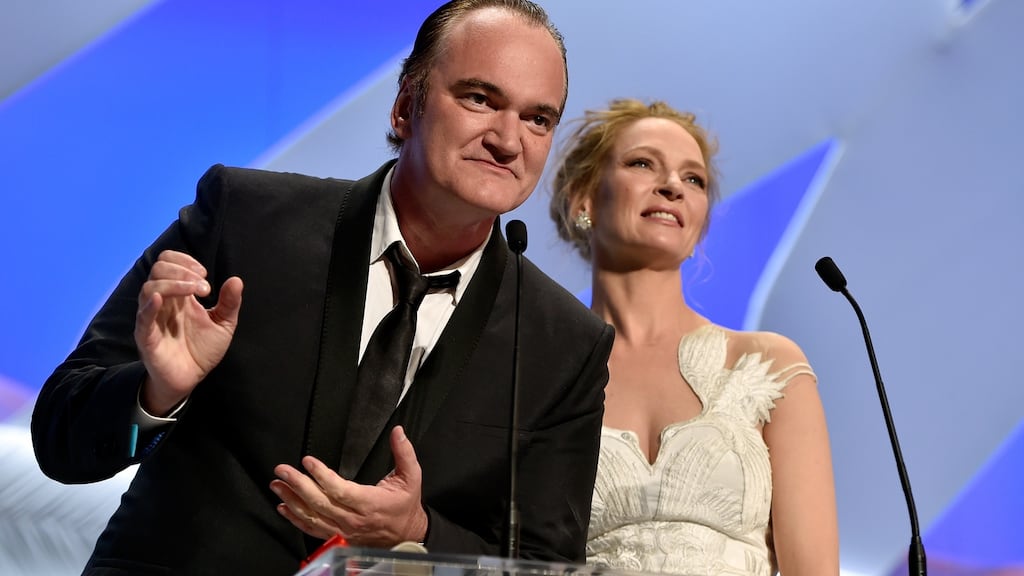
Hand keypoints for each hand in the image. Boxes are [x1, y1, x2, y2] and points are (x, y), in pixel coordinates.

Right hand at [134, 250, 242, 415]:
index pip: (168, 262)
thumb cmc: (202, 349)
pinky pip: (143, 317)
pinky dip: (150, 305)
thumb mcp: (224, 324)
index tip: (204, 274)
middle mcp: (163, 302)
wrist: (191, 378)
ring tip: (195, 291)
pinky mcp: (146, 337)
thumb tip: (237, 280)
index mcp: (178, 295)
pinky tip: (162, 299)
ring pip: (150, 288)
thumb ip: (230, 302)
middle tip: (204, 287)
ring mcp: (152, 318)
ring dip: (174, 283)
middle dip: (182, 271)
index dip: (185, 261)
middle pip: (158, 270)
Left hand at [271, 426, 428, 546]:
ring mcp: (344, 530)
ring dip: (292, 500)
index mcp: (370, 503)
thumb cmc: (406, 505)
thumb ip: (404, 452)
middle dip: (298, 485)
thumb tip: (397, 431)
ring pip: (312, 517)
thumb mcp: (411, 476)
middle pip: (320, 503)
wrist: (407, 534)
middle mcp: (354, 519)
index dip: (322, 476)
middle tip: (283, 470)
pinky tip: (284, 507)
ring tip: (277, 484)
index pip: (341, 490)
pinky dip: (295, 519)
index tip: (308, 462)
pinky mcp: (338, 536)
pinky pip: (312, 529)